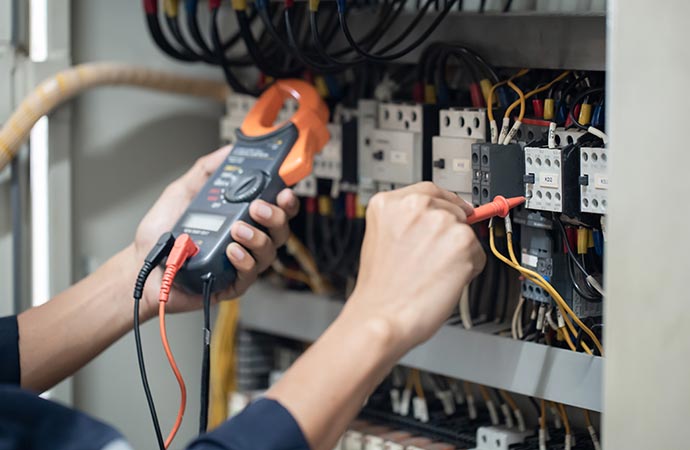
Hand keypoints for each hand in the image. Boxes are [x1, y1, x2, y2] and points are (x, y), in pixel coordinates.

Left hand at [130, 146, 299, 317]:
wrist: (142, 265)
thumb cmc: (162, 234)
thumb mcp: (182, 192)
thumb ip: (207, 170)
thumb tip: (228, 150)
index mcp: (240, 216)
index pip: (275, 207)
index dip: (285, 199)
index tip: (283, 189)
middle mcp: (246, 239)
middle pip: (280, 228)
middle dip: (275, 216)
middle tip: (257, 207)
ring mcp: (241, 262)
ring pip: (270, 251)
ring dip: (258, 238)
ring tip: (237, 229)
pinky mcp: (232, 283)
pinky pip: (250, 274)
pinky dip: (244, 260)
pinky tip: (231, 250)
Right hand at [345, 182, 485, 353]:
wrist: (382, 318)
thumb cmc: (380, 290)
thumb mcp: (380, 240)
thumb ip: (407, 223)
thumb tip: (440, 218)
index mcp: (389, 203)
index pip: (429, 191)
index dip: (444, 206)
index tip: (454, 212)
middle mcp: (415, 206)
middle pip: (452, 209)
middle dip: (450, 233)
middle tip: (432, 260)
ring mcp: (440, 221)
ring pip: (466, 232)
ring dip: (458, 252)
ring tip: (432, 272)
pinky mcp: (462, 241)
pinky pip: (478, 253)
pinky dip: (469, 269)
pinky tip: (444, 280)